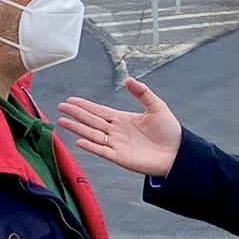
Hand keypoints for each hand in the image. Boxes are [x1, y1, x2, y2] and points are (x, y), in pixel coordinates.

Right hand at [58, 78, 182, 177]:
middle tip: (61, 107)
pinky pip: (102, 151)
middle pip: (91, 121)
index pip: (99, 111)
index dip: (85, 105)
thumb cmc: (169, 131)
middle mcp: (116, 132)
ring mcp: (117, 145)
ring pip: (92, 134)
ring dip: (77, 128)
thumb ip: (142, 93)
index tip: (71, 100)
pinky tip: (79, 140)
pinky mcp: (120, 157)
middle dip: (76, 114)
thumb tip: (128, 80)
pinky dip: (90, 146)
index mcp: (123, 119)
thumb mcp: (156, 106)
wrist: (178, 153)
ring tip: (62, 121)